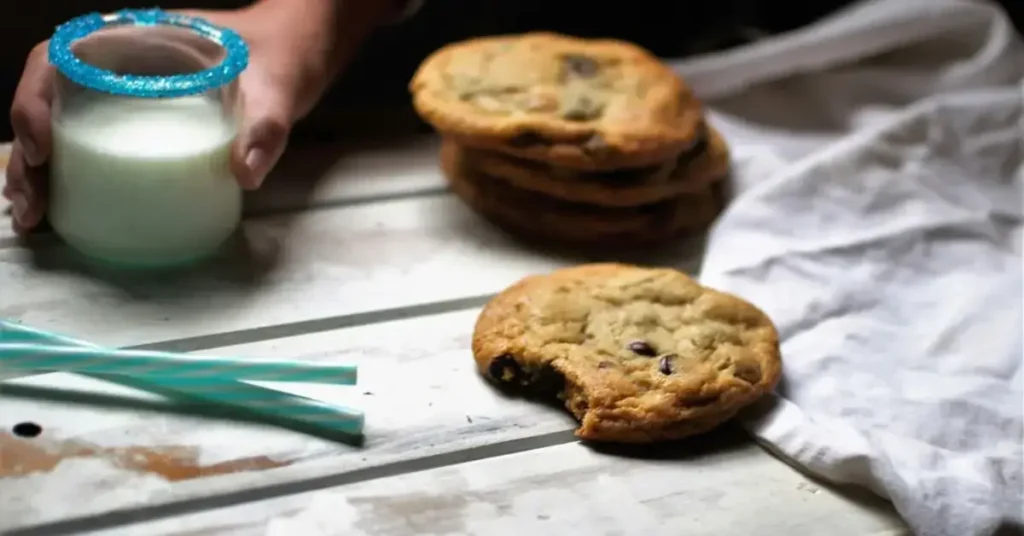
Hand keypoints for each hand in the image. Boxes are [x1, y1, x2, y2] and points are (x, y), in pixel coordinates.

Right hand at [4, 0, 392, 234]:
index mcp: (136, 40)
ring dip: (38, 172)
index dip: (35, 101)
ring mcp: (127, 95)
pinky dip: (69, 177)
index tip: (44, 148)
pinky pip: (91, 144)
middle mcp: (120, 65)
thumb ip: (267, 126)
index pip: (57, 60)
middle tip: (30, 206)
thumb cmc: (282, 59)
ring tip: (35, 218)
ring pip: (61, 127)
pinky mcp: (142, 123)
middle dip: (28, 155)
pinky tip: (62, 213)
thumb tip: (245, 172)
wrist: (298, 57)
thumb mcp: (279, 88)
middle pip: (47, 102)